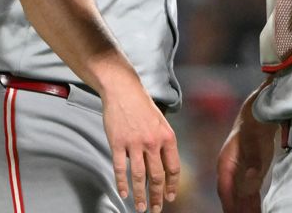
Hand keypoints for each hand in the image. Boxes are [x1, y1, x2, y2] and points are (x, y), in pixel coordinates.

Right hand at [101, 81, 179, 211]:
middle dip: (157, 196)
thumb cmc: (142, 105)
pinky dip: (122, 183)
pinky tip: (124, 193)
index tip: (170, 197)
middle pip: (157, 176)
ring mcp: (135, 143)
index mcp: (167, 137)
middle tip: (156, 209)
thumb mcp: (161, 122)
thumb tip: (165, 166)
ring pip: (140, 176)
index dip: (172, 186)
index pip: (173, 168)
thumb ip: (164, 143)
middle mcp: (153, 142)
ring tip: (140, 208)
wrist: (123, 90)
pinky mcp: (118, 143)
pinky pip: (121, 168)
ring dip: (140, 195)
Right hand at [216, 100, 274, 212]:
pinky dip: (252, 202)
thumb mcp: (255, 148)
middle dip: (237, 209)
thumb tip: (250, 183)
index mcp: (226, 165)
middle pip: (231, 196)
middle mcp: (229, 171)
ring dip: (244, 208)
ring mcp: (239, 173)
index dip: (230, 204)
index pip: (225, 190)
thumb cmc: (255, 131)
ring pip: (240, 196)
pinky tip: (256, 210)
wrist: (259, 117)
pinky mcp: (250, 173)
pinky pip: (249, 192)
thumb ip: (253, 166)